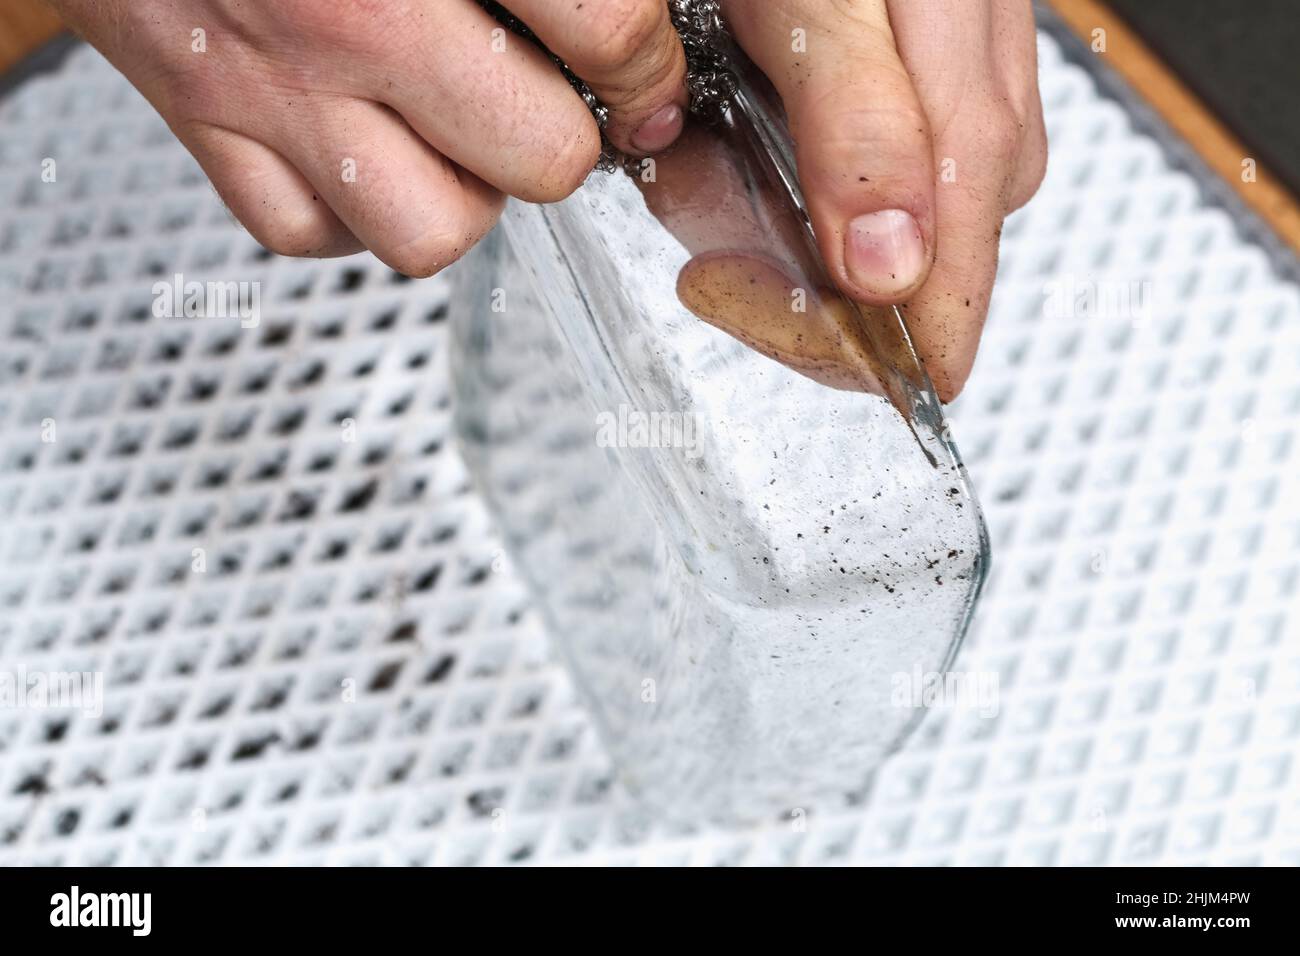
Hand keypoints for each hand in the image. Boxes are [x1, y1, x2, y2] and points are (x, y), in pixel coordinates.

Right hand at [48, 0, 688, 275]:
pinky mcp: (204, 127)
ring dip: (466, 192)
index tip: (643, 74)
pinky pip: (315, 236)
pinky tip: (365, 145)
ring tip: (455, 130)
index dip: (647, 65)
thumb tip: (623, 12)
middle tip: (552, 98)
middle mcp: (345, 16)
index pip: (607, 34)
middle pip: (541, 161)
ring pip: (435, 234)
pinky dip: (354, 211)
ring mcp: (268, 87)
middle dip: (563, 134)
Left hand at [722, 0, 1047, 399]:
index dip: (839, 335)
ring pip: (870, 237)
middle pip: (903, 281)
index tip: (732, 295)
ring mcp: (948, 113)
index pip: (942, 296)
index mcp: (970, 120)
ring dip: (768, 222)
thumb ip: (861, 130)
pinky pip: (851, 181)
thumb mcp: (823, 5)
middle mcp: (975, 128)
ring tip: (706, 159)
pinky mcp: (908, 98)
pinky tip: (736, 135)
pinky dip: (774, 177)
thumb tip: (891, 276)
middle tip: (699, 212)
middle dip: (784, 268)